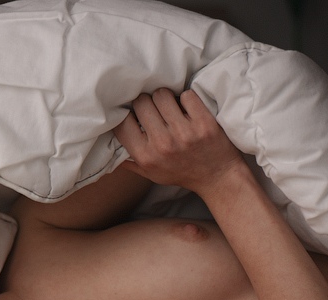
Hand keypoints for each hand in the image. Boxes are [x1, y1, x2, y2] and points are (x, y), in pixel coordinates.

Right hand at [114, 89, 243, 195]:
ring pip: (162, 94)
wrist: (218, 177)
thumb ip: (131, 162)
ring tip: (171, 105)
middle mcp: (163, 144)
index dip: (127, 113)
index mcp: (146, 156)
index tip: (135, 112)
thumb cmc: (182, 173)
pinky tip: (189, 108)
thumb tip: (110, 150)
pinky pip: (187, 95)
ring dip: (166, 96)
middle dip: (147, 102)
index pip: (122, 122)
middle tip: (156, 108)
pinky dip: (187, 98)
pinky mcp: (204, 123)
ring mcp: (184, 133)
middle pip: (141, 102)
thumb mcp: (152, 174)